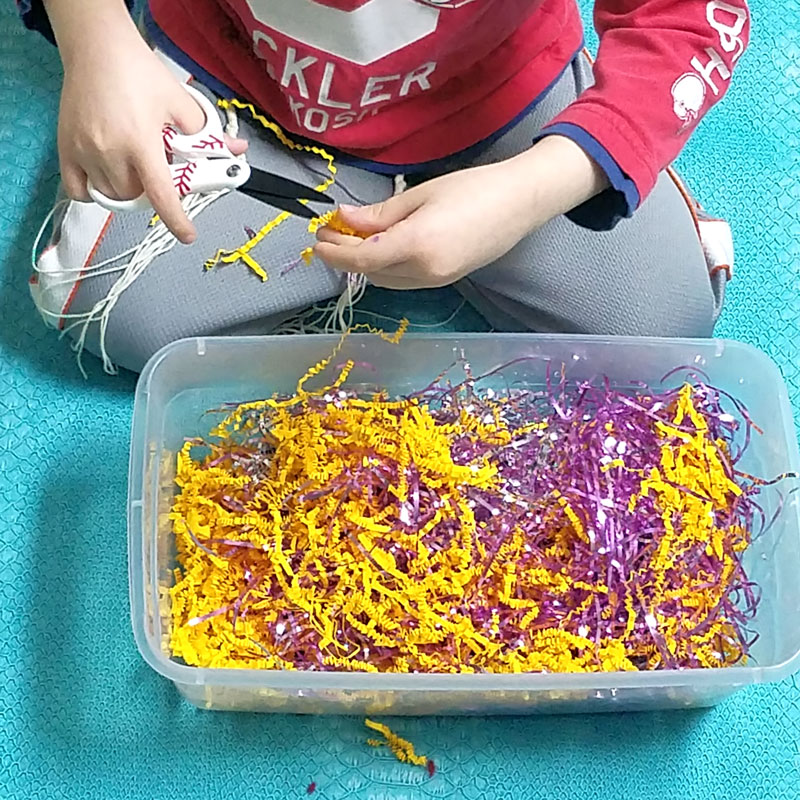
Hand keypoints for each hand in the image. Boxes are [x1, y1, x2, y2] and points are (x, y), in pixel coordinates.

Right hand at [48, 0, 246, 242]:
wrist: (97, 47)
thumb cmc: (139, 72)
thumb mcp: (180, 103)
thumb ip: (207, 134)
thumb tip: (237, 151)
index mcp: (141, 144)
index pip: (161, 194)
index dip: (176, 220)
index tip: (187, 235)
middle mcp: (110, 152)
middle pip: (135, 197)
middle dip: (150, 193)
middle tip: (157, 173)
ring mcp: (84, 152)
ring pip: (110, 195)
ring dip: (126, 191)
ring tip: (134, 169)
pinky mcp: (65, 148)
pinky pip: (78, 190)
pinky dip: (93, 192)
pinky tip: (106, 179)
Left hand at [314, 136, 608, 288]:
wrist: (520, 203)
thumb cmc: (472, 188)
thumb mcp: (420, 195)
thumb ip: (379, 214)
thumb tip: (344, 218)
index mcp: (416, 246)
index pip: (362, 259)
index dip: (335, 252)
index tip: (316, 239)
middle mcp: (424, 272)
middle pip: (371, 273)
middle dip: (346, 256)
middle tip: (329, 233)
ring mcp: (436, 281)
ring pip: (387, 280)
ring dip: (365, 264)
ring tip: (352, 238)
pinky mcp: (445, 281)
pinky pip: (404, 279)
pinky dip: (385, 267)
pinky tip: (380, 248)